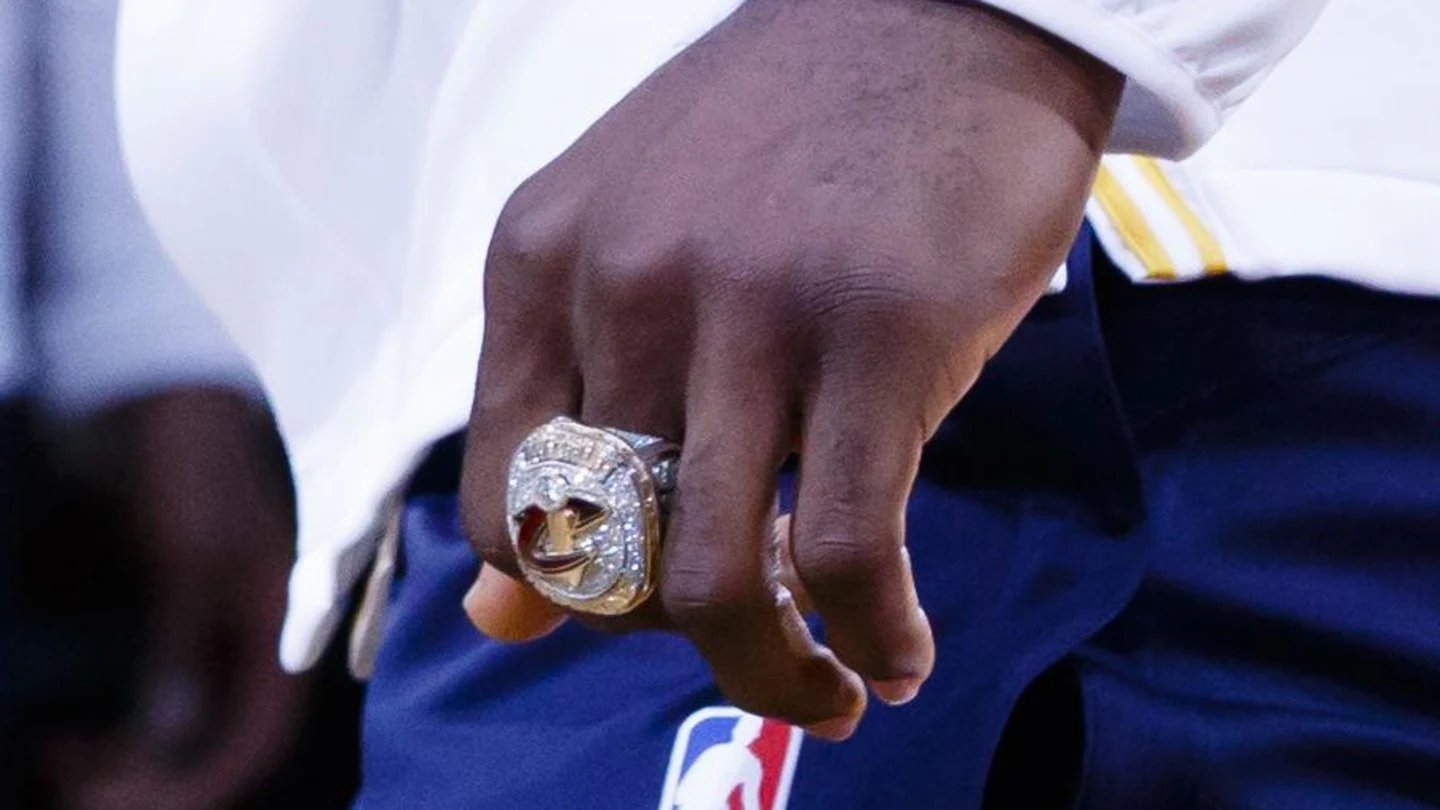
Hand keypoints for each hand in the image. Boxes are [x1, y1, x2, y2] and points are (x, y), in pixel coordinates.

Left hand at [46, 390, 303, 809]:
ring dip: (127, 763)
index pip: (258, 739)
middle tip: (74, 788)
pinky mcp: (182, 636)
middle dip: (153, 781)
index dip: (202, 787)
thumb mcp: (188, 558)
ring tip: (58, 759)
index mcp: (281, 632)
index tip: (121, 804)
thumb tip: (169, 738)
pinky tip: (68, 736)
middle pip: (219, 748)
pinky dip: (116, 734)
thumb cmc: (195, 468)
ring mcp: (218, 644)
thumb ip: (184, 648)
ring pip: (184, 735)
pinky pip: (157, 710)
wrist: (178, 402)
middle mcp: (257, 650)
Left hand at [461, 0, 1120, 737]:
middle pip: (608, 562)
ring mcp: (750, 305)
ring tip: (837, 688)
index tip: (656, 606)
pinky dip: (876, 635)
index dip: (575, 597)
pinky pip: (849, 550)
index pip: (501, 513)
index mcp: (542, 263)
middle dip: (685, 644)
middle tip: (768, 649)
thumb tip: (497, 619)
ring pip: (715, 580)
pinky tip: (904, 650)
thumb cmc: (790, 144)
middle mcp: (624, 283)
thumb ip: (561, 423)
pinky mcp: (880, 330)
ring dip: (778, 675)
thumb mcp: (634, 249)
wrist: (938, 9)